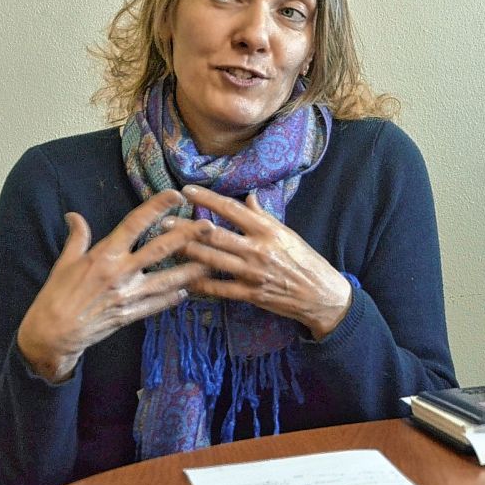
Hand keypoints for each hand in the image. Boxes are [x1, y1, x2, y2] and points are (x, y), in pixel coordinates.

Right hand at [16, 189, 211, 382]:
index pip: (134, 224)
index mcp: (104, 255)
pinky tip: (187, 290)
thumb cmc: (56, 295)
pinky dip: (173, 297)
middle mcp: (120, 273)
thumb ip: (77, 237)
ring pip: (167, 280)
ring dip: (191, 270)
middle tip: (210, 225)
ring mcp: (128, 295)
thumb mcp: (64, 262)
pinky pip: (157, 304)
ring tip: (213, 261)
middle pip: (159, 250)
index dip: (156, 207)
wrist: (51, 334)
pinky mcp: (131, 315)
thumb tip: (74, 215)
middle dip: (186, 237)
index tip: (175, 194)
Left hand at [177, 186, 353, 339]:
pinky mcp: (251, 294)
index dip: (208, 199)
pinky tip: (182, 278)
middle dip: (187, 228)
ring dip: (187, 253)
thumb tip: (249, 198)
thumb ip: (265, 217)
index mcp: (268, 230)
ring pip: (212, 260)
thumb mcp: (288, 234)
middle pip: (215, 235)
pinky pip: (219, 289)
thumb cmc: (305, 261)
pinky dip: (200, 283)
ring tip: (165, 246)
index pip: (233, 209)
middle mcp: (258, 249)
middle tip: (163, 221)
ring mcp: (253, 273)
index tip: (187, 190)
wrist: (321, 295)